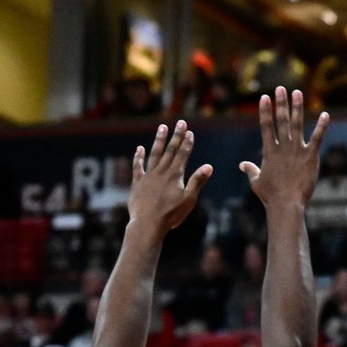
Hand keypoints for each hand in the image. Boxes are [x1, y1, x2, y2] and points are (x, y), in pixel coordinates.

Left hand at [126, 120, 212, 238]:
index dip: (187, 143)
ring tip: (162, 127)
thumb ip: (197, 181)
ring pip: (154, 154)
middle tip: (180, 122)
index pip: (182, 155)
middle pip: (170, 150)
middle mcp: (161, 172)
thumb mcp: (188, 200)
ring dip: (159, 140)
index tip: (190, 132)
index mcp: (174, 175)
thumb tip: (209, 166)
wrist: (147, 224)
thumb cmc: (170, 215)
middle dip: (176, 136)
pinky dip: (139, 157)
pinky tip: (140, 149)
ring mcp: (148, 176)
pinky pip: (138, 167)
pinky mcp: (138, 183)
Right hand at [238, 87, 328, 208]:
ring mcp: (297, 151)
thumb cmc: (270, 196)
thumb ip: (250, 170)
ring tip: (298, 92)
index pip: (266, 127)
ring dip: (297, 108)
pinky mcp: (310, 157)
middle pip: (281, 121)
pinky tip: (326, 115)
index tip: (265, 97)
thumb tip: (242, 164)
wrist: (286, 205)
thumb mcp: (256, 182)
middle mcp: (283, 148)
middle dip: (281, 103)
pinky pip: (317, 138)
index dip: (265, 111)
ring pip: (297, 125)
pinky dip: (322, 126)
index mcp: (269, 152)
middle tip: (281, 88)